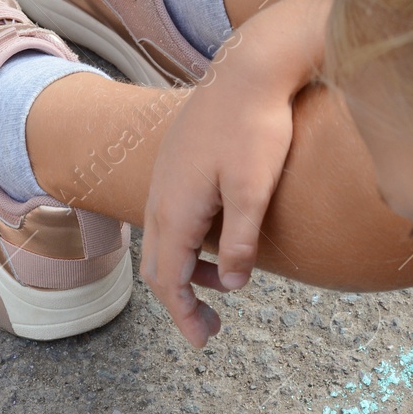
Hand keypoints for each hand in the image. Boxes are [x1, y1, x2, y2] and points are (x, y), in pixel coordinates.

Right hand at [138, 0, 331, 346]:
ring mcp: (164, 181)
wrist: (248, 70)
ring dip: (186, 272)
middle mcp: (160, 199)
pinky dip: (187, 245)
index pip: (169, 282)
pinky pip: (169, 220)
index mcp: (176, 212)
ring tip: (224, 282)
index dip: (183, 317)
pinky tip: (218, 240)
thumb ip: (241, 241)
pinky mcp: (175, 168)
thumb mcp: (254, 190)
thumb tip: (232, 284)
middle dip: (181, 303)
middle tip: (211, 328)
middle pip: (157, 269)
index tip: (203, 343)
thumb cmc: (255, 126)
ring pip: (162, 244)